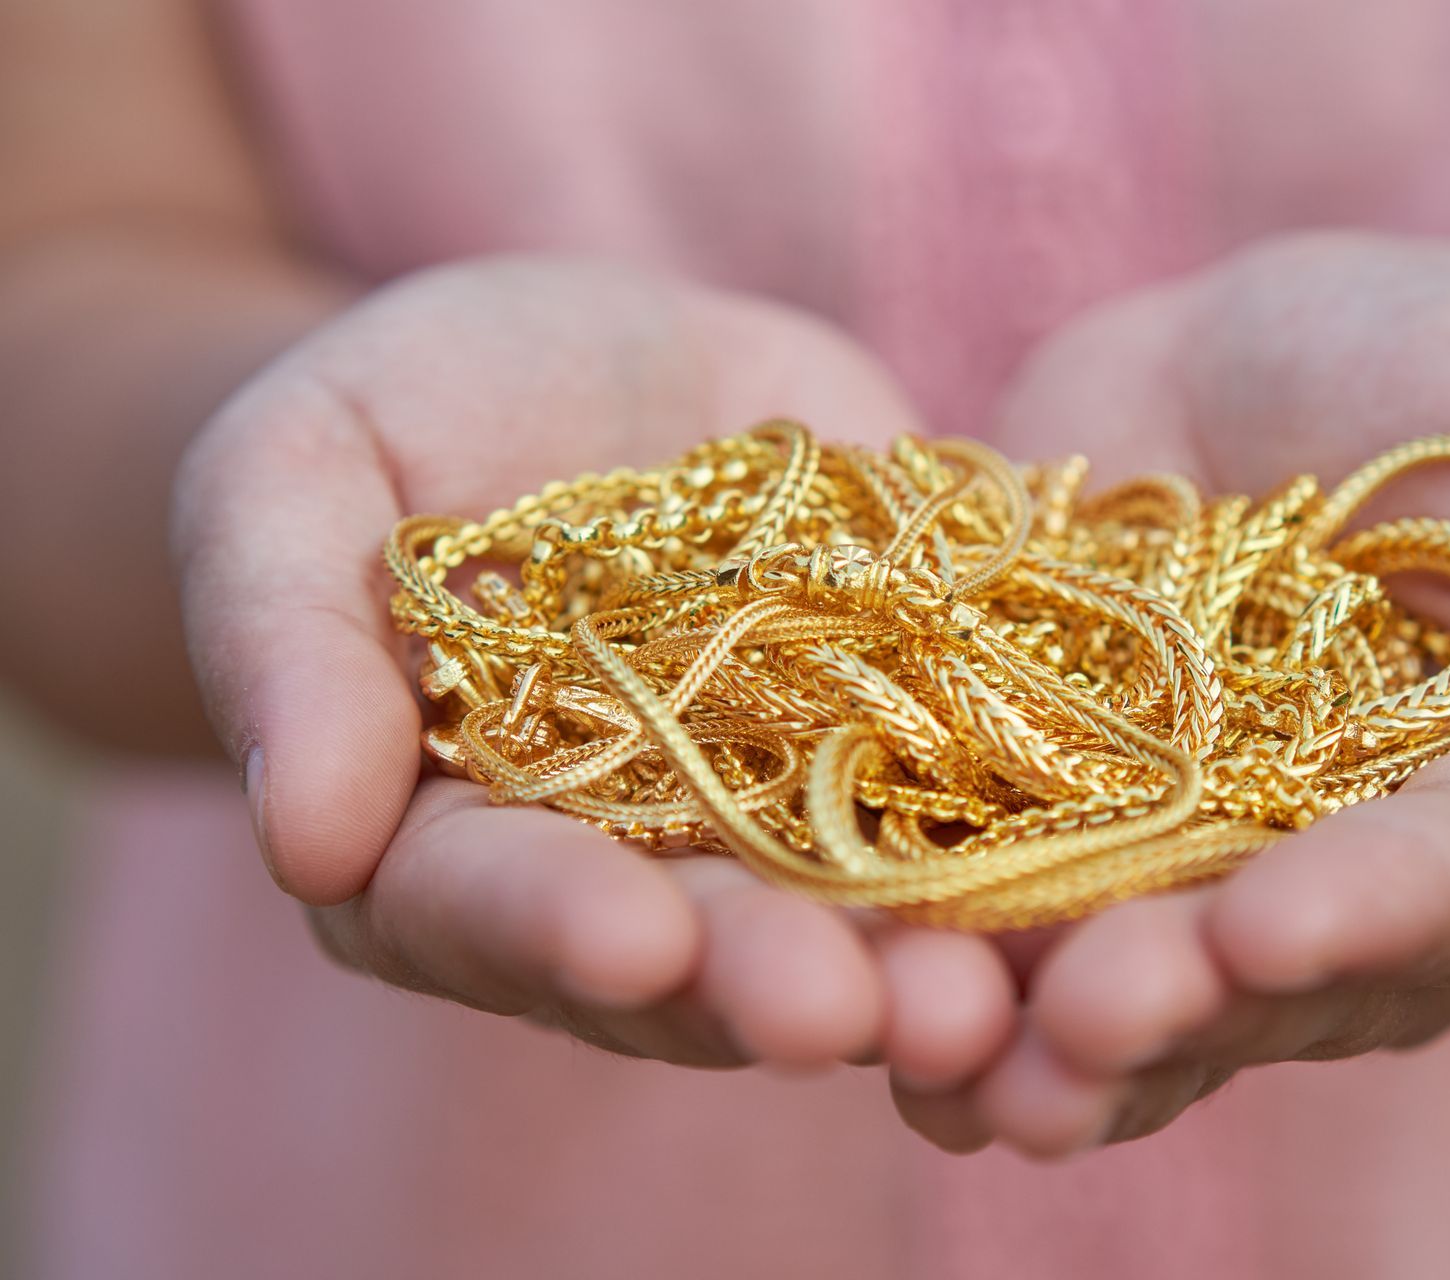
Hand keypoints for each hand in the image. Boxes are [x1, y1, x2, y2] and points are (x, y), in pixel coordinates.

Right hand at [173, 258, 1015, 1077]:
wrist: (601, 363)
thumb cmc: (410, 411)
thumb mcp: (297, 471)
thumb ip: (281, 634)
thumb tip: (303, 834)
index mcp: (450, 840)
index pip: (483, 906)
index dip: (553, 929)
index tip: (631, 942)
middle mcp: (624, 872)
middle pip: (686, 957)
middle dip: (762, 985)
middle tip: (845, 1013)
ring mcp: (776, 826)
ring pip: (841, 925)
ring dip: (912, 972)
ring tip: (984, 1003)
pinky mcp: (904, 753)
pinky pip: (966, 816)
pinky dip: (1024, 858)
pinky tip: (1095, 890)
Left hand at [890, 233, 1449, 1155]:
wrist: (1276, 342)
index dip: (1368, 915)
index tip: (1271, 927)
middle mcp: (1334, 887)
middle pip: (1264, 976)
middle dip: (1176, 1002)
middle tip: (1085, 1024)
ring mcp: (1176, 864)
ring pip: (1120, 983)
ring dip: (1035, 1036)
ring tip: (961, 1069)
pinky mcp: (1041, 812)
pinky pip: (991, 905)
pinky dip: (932, 958)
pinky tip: (866, 1004)